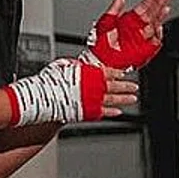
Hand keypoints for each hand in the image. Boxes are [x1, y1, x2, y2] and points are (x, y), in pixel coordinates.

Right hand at [6, 57, 137, 125]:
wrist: (44, 98)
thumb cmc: (50, 81)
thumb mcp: (63, 66)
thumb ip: (75, 66)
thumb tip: (78, 64)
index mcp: (89, 72)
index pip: (108, 71)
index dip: (117, 72)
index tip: (124, 73)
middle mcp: (93, 86)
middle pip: (114, 85)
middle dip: (126, 86)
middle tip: (134, 86)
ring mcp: (92, 99)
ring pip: (113, 99)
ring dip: (124, 99)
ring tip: (132, 98)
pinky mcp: (88, 112)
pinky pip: (103, 112)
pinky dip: (112, 112)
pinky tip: (118, 112)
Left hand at [86, 0, 172, 70]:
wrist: (101, 61)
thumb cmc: (100, 44)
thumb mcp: (106, 21)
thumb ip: (115, 7)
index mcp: (129, 20)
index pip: (144, 6)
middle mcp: (138, 28)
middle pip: (153, 13)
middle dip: (160, 3)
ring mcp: (142, 38)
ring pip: (156, 25)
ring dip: (161, 16)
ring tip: (165, 7)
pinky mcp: (145, 49)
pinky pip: (156, 41)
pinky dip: (159, 34)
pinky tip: (159, 26)